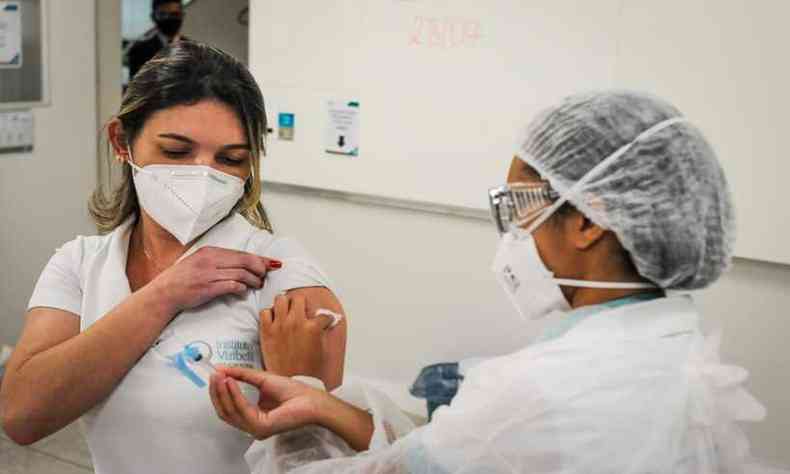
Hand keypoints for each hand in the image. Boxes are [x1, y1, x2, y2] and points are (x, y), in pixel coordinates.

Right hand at [150, 246, 281, 314]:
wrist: (164, 293)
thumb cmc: (183, 279)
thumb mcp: (200, 262)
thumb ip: (219, 261)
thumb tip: (242, 265)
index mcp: (210, 251)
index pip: (241, 253)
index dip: (259, 258)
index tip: (272, 262)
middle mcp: (210, 260)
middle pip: (245, 261)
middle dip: (260, 268)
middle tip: (266, 275)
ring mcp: (209, 274)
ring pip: (242, 274)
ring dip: (254, 280)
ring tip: (258, 285)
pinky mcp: (208, 288)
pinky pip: (232, 286)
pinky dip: (241, 288)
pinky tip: (243, 291)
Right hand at [209, 366, 323, 439]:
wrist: (311, 399)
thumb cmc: (292, 391)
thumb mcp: (261, 379)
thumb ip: (241, 375)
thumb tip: (221, 369)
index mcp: (251, 417)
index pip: (227, 409)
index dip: (218, 393)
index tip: (214, 375)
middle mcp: (251, 426)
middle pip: (225, 412)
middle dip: (217, 393)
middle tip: (214, 375)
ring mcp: (255, 429)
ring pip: (230, 413)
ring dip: (223, 393)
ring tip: (221, 377)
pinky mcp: (261, 427)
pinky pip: (242, 410)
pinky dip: (235, 395)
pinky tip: (231, 383)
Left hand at [260, 294, 325, 378]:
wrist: (292, 380)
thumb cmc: (307, 368)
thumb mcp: (321, 347)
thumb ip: (321, 331)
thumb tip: (323, 322)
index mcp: (313, 327)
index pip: (323, 314)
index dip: (325, 318)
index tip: (323, 320)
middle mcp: (296, 322)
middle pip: (298, 298)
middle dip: (301, 303)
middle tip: (299, 309)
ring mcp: (280, 325)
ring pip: (280, 299)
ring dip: (284, 304)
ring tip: (285, 310)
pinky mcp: (267, 331)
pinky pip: (265, 312)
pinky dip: (269, 314)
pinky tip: (273, 320)